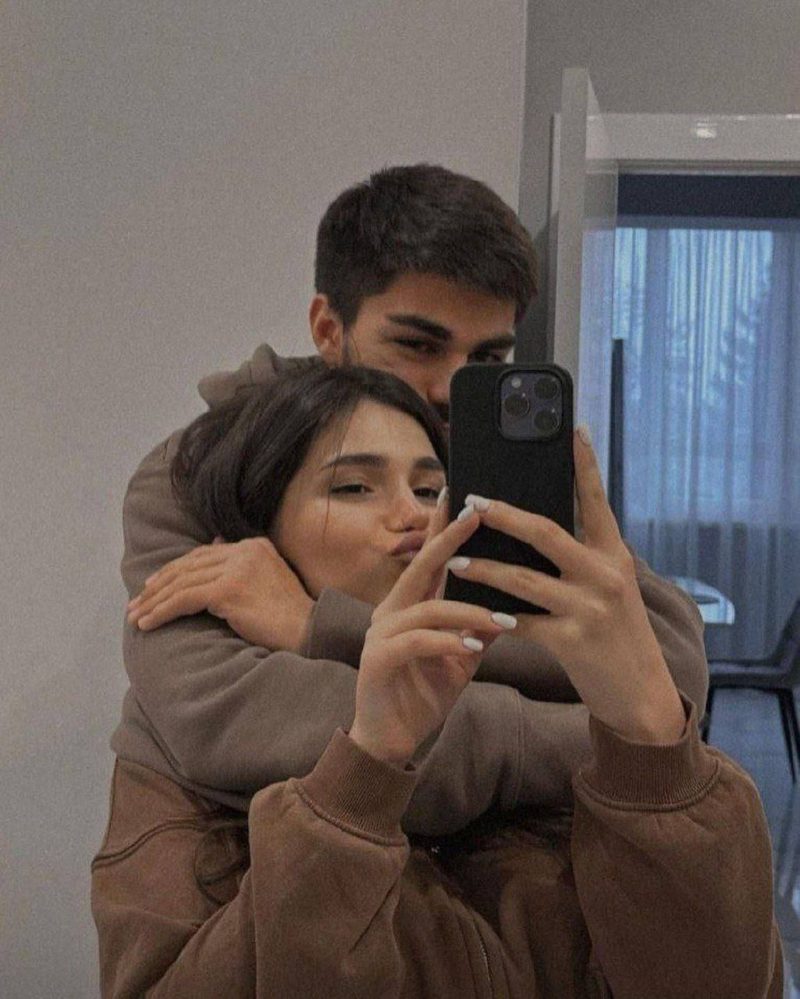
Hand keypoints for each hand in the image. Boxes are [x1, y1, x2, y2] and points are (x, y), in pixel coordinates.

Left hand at [126, 537, 314, 652]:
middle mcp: (244, 550)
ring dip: (154, 601)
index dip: (175, 570)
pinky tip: (149, 623)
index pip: (204, 553)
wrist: (308, 632)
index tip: (152, 587)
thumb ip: (241, 565)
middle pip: (189, 565)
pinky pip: (184, 599)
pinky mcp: (228, 590)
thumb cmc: (288, 616)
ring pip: (182, 582)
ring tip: (136, 617)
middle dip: (158, 586)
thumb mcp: (266, 580)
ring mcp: (237, 568)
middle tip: (136, 603)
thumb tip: (215, 542)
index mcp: (254, 545)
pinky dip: (162, 611)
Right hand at [351, 504, 516, 765]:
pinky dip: (448, 642)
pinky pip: (416, 641)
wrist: (392, 741)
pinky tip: (474, 648)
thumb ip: (481, 628)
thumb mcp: (462, 657)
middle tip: (475, 515)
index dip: (444, 528)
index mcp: (410, 605)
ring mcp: (380, 634)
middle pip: (421, 567)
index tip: (463, 497)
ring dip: (468, 611)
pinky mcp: (377, 660)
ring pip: (427, 607)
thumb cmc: (425, 693)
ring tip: (503, 621)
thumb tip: (516, 601)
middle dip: (449, 540)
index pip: (430, 559)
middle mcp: (391, 611)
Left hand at [446, 427, 685, 743]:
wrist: (643, 696)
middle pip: (545, 532)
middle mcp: (605, 575)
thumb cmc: (619, 637)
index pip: (597, 501)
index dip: (584, 464)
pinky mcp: (572, 641)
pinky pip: (520, 622)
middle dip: (503, 515)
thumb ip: (584, 559)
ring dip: (483, 569)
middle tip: (472, 501)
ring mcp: (589, 607)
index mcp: (615, 556)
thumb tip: (537, 530)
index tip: (572, 429)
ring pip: (522, 579)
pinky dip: (493, 617)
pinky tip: (470, 611)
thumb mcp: (612, 590)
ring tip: (455, 560)